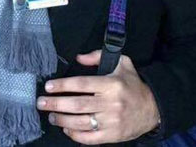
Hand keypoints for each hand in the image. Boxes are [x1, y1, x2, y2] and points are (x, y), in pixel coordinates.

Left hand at [36, 50, 160, 144]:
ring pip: (81, 122)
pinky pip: (90, 138)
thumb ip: (99, 57)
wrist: (154, 108)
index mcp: (112, 84)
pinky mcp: (113, 135)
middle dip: (56, 104)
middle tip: (41, 103)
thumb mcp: (122, 63)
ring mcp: (112, 121)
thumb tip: (78, 57)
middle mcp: (111, 103)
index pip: (82, 84)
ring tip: (51, 116)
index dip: (63, 85)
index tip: (49, 86)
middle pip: (77, 104)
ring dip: (62, 120)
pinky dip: (76, 135)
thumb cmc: (133, 84)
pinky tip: (66, 129)